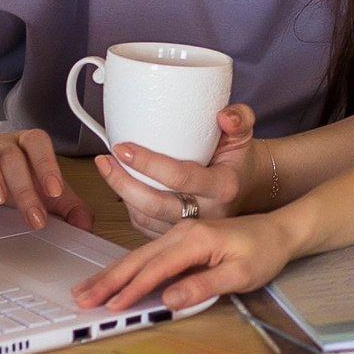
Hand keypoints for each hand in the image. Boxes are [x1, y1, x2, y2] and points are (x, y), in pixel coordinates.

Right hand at [0, 126, 93, 230]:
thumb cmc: (6, 176)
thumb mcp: (37, 191)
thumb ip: (66, 205)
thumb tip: (87, 224)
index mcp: (23, 146)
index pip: (38, 144)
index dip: (48, 164)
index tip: (56, 192)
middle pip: (12, 154)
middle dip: (24, 186)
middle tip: (33, 216)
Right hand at [70, 212, 301, 315]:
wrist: (279, 231)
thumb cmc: (264, 251)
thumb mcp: (241, 275)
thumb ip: (204, 286)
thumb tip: (170, 299)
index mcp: (196, 238)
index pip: (156, 268)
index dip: (132, 289)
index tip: (111, 305)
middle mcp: (183, 231)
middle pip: (138, 259)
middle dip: (107, 280)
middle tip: (81, 298)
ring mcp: (180, 233)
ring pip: (138, 255)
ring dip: (111, 274)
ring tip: (85, 289)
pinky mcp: (181, 240)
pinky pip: (147, 255)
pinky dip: (126, 268)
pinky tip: (112, 278)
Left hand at [91, 103, 258, 235]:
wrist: (248, 189)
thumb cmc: (238, 161)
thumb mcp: (245, 134)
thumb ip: (239, 119)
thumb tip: (224, 117)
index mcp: (223, 186)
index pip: (180, 177)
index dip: (148, 163)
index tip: (124, 147)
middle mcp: (208, 213)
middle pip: (156, 205)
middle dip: (123, 183)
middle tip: (105, 160)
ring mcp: (192, 228)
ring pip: (146, 220)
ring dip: (121, 196)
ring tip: (108, 169)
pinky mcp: (179, 236)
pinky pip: (146, 228)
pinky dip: (130, 209)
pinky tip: (122, 188)